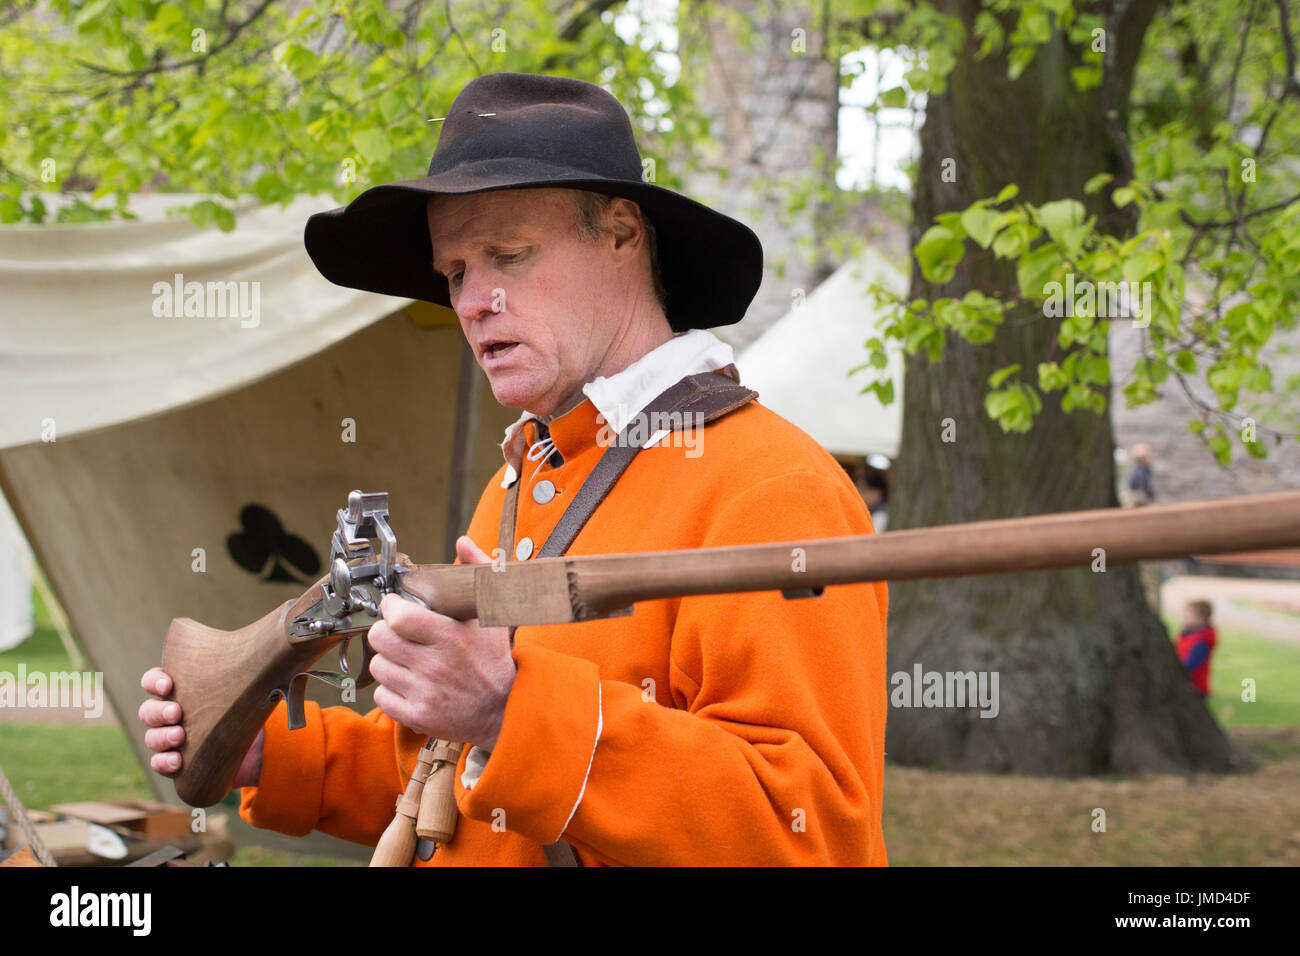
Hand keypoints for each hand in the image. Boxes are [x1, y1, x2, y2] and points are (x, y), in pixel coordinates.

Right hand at [139, 668, 262, 787]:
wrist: (257, 742)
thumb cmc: (246, 704)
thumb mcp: (247, 684)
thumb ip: (251, 667)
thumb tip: (281, 646)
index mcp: (182, 688)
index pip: (153, 681)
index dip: (154, 681)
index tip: (168, 684)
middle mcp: (170, 712)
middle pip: (148, 711)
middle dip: (159, 711)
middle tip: (177, 712)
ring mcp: (171, 738)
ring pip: (152, 737)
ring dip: (161, 737)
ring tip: (180, 736)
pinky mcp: (178, 761)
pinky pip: (159, 763)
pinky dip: (164, 762)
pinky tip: (177, 761)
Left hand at [367, 535, 515, 750]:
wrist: (505, 709)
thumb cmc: (495, 659)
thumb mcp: (492, 613)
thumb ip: (478, 572)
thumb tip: (463, 542)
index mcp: (451, 636)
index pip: (397, 616)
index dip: (390, 608)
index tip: (396, 607)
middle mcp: (435, 665)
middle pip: (380, 639)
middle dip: (386, 632)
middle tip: (400, 633)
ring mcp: (424, 693)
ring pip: (378, 667)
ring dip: (389, 661)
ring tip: (408, 659)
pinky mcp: (417, 715)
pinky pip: (381, 696)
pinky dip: (391, 689)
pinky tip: (410, 683)